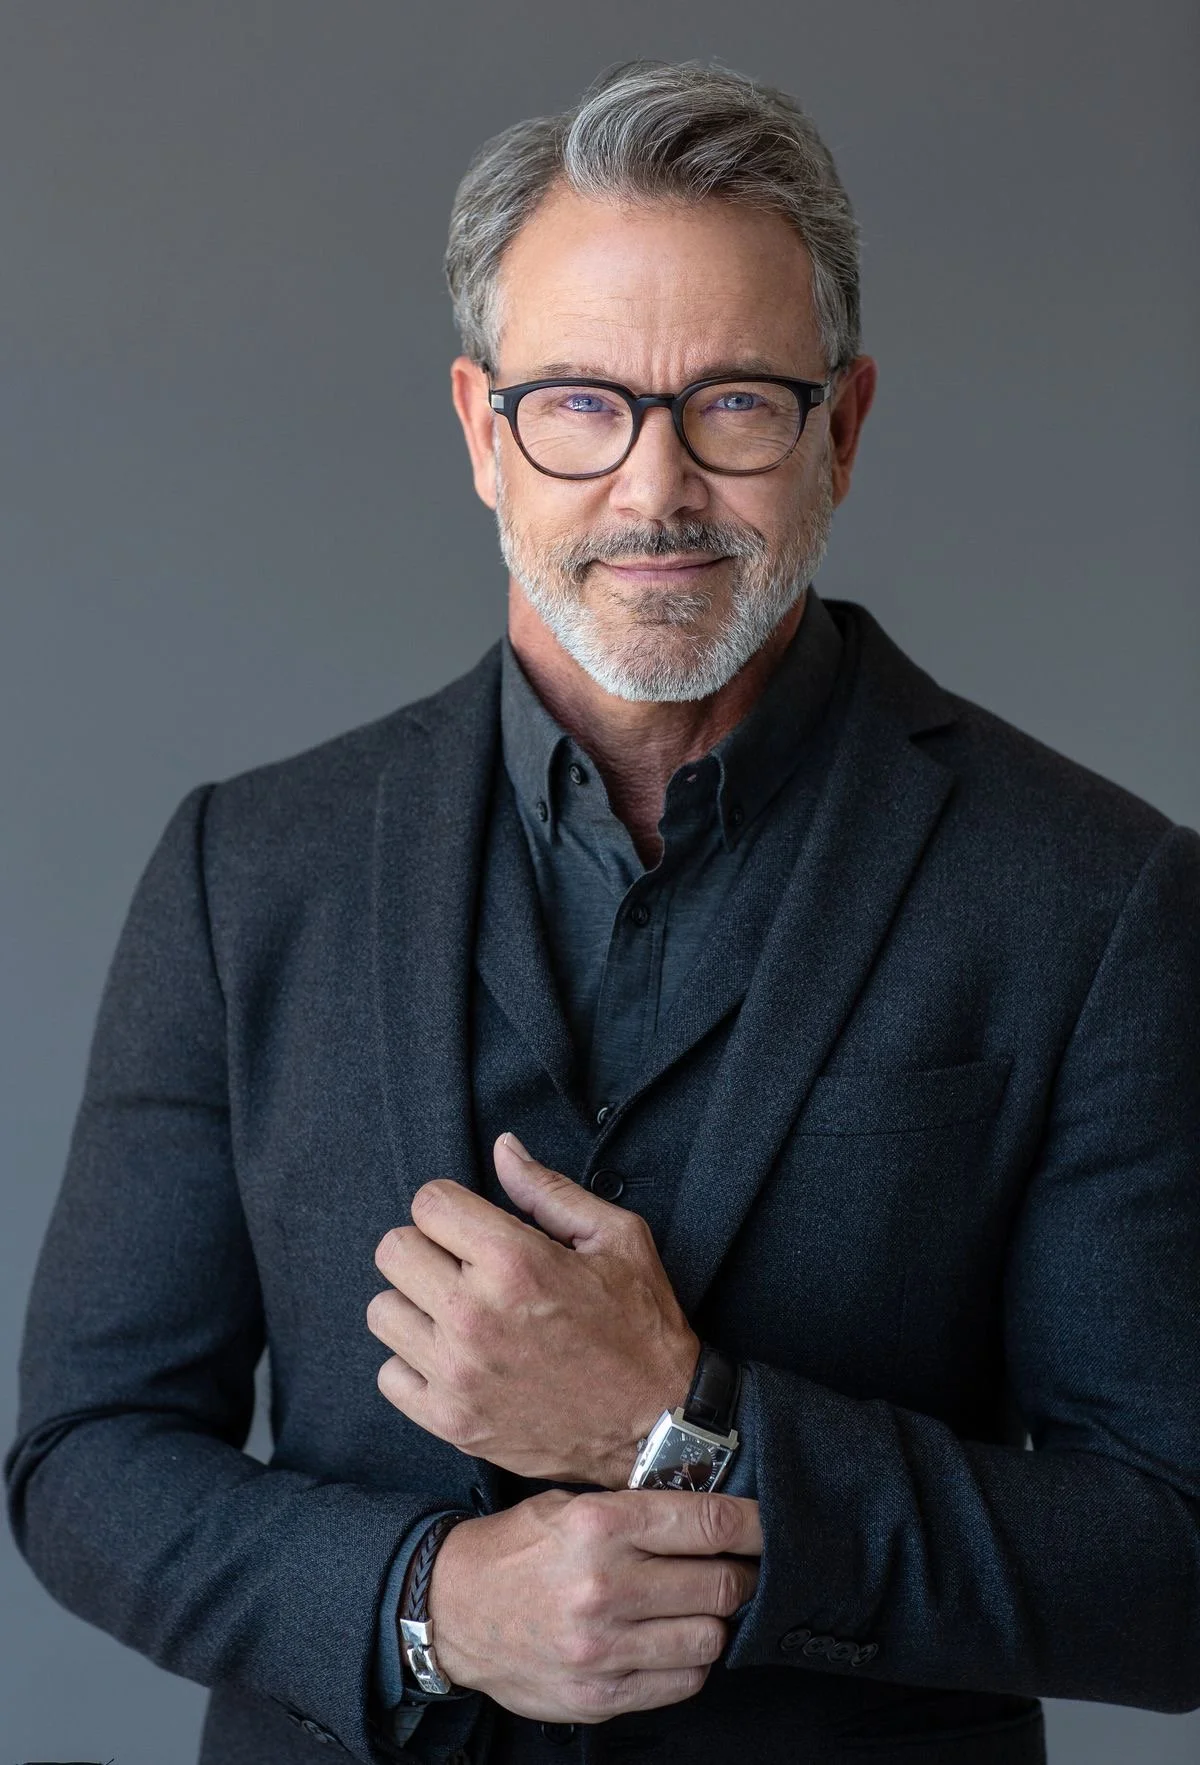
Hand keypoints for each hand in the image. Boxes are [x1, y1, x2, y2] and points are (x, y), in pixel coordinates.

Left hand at [367, 1134, 700, 1485]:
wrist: (658, 1426)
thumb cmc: (642, 1327)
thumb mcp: (616, 1239)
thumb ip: (549, 1190)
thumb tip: (503, 1148)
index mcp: (515, 1262)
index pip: (428, 1203)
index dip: (451, 1205)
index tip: (472, 1224)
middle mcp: (475, 1316)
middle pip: (393, 1251)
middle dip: (427, 1247)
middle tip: (462, 1265)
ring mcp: (458, 1374)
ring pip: (383, 1312)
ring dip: (416, 1305)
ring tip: (457, 1313)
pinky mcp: (452, 1422)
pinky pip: (389, 1375)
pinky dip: (414, 1364)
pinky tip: (455, 1358)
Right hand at [426, 1487, 761, 1722]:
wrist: (452, 1611)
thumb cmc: (517, 1550)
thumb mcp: (569, 1505)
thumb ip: (635, 1509)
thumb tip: (708, 1509)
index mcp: (600, 1525)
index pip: (706, 1521)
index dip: (751, 1524)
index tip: (767, 1525)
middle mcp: (605, 1586)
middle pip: (720, 1584)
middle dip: (741, 1575)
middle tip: (739, 1568)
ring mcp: (603, 1648)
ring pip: (710, 1638)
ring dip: (715, 1621)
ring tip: (700, 1606)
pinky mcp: (600, 1695)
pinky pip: (682, 1682)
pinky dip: (690, 1662)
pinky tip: (672, 1641)